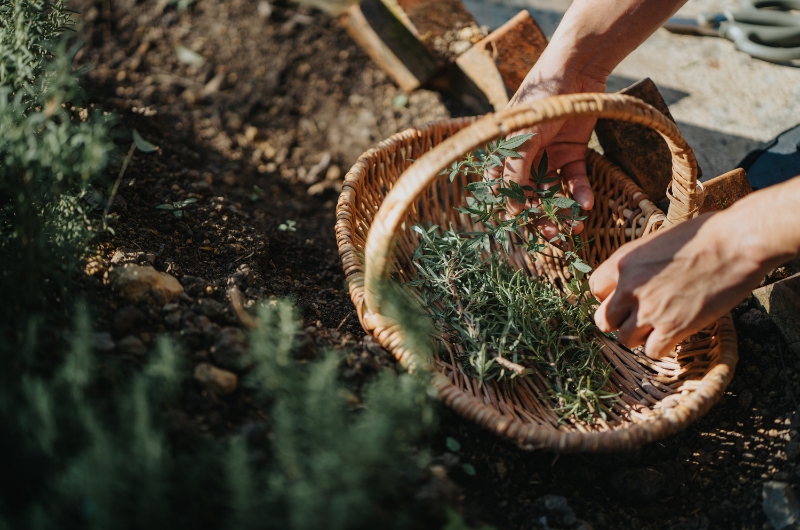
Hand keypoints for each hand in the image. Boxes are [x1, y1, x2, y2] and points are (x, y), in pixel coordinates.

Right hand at [491, 72, 606, 237]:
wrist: (575, 70)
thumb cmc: (538, 100)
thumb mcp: (522, 137)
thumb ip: (515, 172)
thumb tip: (512, 209)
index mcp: (503, 154)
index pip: (502, 190)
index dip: (512, 209)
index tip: (522, 224)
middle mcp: (524, 159)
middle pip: (529, 196)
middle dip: (540, 217)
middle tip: (552, 234)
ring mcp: (548, 157)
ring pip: (553, 193)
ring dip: (562, 210)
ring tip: (573, 227)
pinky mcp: (572, 153)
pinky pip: (574, 180)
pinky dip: (580, 192)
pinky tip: (586, 203)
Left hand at [589, 212, 770, 358]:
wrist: (735, 243)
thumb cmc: (703, 235)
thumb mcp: (656, 243)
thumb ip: (638, 266)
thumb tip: (633, 281)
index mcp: (622, 262)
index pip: (595, 290)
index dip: (610, 297)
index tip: (626, 298)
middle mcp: (628, 287)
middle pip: (604, 320)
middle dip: (620, 321)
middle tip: (639, 317)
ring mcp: (648, 309)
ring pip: (624, 339)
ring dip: (640, 336)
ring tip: (659, 325)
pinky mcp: (672, 327)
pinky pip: (652, 351)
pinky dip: (662, 347)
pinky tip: (675, 334)